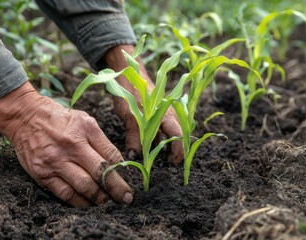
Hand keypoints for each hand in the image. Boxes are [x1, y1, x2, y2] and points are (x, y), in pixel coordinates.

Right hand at [0, 82, 132, 207]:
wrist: (25, 117)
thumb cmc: (59, 118)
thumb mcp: (84, 120)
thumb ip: (100, 140)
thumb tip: (116, 163)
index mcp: (85, 130)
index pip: (111, 156)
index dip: (123, 172)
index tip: (129, 183)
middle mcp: (71, 146)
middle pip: (100, 173)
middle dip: (116, 189)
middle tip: (125, 199)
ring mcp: (55, 162)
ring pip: (84, 187)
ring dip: (99, 199)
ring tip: (108, 203)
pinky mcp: (42, 174)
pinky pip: (65, 194)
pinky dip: (79, 202)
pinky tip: (88, 203)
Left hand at [105, 45, 183, 163]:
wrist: (128, 72)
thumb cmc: (129, 90)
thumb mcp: (129, 114)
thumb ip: (133, 135)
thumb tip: (135, 156)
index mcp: (165, 113)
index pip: (178, 133)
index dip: (178, 149)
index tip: (174, 163)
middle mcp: (167, 114)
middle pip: (177, 135)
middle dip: (175, 150)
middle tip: (169, 165)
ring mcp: (162, 114)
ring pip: (168, 134)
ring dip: (166, 146)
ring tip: (162, 160)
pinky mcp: (155, 115)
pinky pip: (160, 130)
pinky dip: (159, 140)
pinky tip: (152, 148)